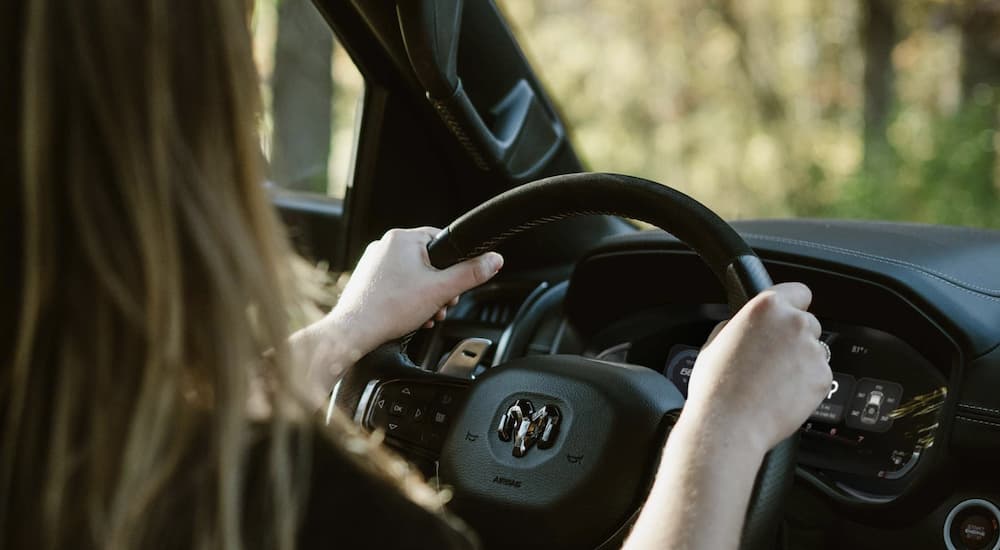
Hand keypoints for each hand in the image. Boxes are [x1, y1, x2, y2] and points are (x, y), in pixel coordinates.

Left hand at [327, 227, 503, 355]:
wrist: (354, 331)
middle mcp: (385, 245)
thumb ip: (471, 274)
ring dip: (426, 296)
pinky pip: (397, 285)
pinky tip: (410, 316)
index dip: (455, 264)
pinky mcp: (368, 280)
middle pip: (429, 261)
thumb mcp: (441, 291)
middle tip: (440, 304)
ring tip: (425, 314)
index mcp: (403, 238)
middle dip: (440, 287)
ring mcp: (374, 263)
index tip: (456, 283)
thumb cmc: (389, 309)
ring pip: (414, 276)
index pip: (442, 240)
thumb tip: (494, 260)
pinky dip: (408, 300)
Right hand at [682, 282, 831, 454]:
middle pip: (807, 322)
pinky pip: (819, 375)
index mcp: (766, 307)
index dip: (792, 305)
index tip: (788, 315)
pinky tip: (781, 393)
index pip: (798, 291)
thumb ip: (740, 323)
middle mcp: (794, 323)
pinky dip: (806, 383)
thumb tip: (749, 324)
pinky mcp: (823, 377)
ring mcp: (812, 350)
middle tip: (771, 357)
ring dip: (800, 361)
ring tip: (773, 380)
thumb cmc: (717, 387)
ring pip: (814, 350)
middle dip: (794, 337)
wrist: (730, 425)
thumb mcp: (716, 340)